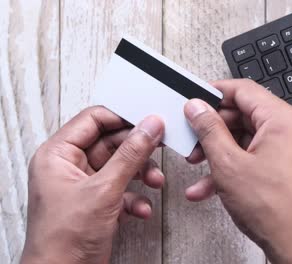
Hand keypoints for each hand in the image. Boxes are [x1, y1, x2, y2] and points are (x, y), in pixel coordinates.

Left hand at [21, 106, 164, 263]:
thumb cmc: (63, 240)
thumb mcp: (104, 190)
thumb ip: (130, 155)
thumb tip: (149, 127)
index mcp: (58, 154)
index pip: (93, 120)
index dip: (122, 117)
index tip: (148, 120)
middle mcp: (70, 166)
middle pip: (111, 143)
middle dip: (138, 151)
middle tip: (159, 148)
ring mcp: (84, 185)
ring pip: (120, 166)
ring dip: (141, 174)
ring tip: (155, 181)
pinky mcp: (97, 203)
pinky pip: (122, 189)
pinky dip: (135, 198)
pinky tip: (141, 208)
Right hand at [184, 79, 291, 263]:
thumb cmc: (276, 210)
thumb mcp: (229, 165)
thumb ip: (210, 130)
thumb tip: (198, 107)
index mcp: (283, 120)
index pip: (244, 90)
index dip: (215, 93)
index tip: (196, 101)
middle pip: (245, 115)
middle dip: (214, 130)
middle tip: (193, 140)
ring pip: (249, 139)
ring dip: (221, 152)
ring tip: (197, 166)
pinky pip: (260, 157)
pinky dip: (237, 167)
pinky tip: (211, 186)